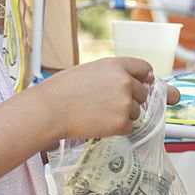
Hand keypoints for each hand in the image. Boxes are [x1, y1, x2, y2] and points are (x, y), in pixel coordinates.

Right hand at [37, 57, 178, 139]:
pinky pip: (128, 128)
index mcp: (116, 65)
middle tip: (107, 104)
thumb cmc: (62, 90)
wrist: (49, 110)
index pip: (145, 68)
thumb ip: (114, 73)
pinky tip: (99, 124)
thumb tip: (133, 79)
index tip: (141, 84)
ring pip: (136, 112)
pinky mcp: (121, 123)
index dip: (142, 78)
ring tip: (98, 114)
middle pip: (142, 93)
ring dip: (123, 115)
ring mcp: (125, 103)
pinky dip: (117, 129)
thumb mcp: (90, 70)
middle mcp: (125, 81)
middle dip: (130, 100)